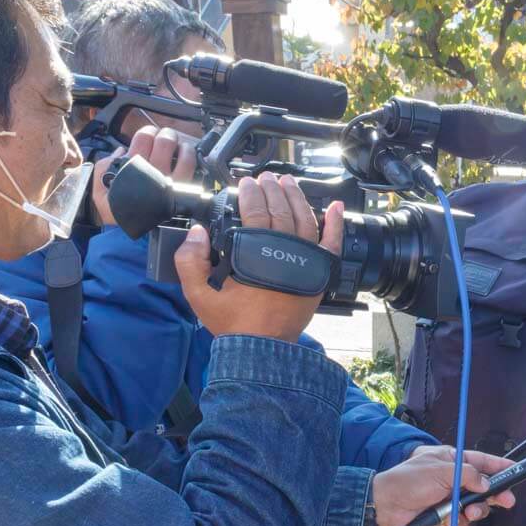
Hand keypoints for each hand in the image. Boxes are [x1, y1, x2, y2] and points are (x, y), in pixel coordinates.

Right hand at [91, 125, 200, 225]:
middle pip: (164, 141)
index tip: (149, 134)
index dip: (147, 132)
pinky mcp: (181, 192)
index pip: (143, 138)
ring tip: (179, 147)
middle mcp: (153, 173)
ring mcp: (169, 182)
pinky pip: (193, 170)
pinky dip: (192, 158)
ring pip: (183, 153)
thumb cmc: (114, 210)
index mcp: (132, 168)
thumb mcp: (99, 187)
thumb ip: (107, 165)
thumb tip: (121, 152)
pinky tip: (188, 158)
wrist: (127, 235)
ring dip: (182, 145)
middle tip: (165, 138)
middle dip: (166, 134)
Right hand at [177, 173, 343, 340]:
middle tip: (265, 177)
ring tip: (288, 182)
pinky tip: (335, 207)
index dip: (250, 194)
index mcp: (254, 255)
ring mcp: (305, 262)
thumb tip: (196, 232)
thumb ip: (190, 261)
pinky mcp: (319, 273)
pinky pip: (331, 243)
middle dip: (272, 189)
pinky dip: (335, 223)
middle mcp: (284, 254)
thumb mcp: (198, 294)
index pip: (254, 213)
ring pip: (305, 220)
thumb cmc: (233, 321)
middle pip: (281, 211)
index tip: (245, 183)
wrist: (261, 348)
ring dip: (296, 197)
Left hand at [373, 445, 516, 525]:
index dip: (499, 465)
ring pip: (477, 505)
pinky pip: (464, 519)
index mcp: (453, 461)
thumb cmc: (409, 480)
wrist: (386, 505)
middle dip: (497, 492)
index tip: (516, 469)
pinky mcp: (446, 517)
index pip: (482, 461)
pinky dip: (463, 519)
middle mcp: (454, 480)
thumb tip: (485, 484)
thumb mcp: (440, 470)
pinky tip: (457, 517)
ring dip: (479, 508)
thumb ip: (467, 475)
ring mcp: (451, 499)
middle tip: (508, 500)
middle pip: (484, 486)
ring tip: (472, 509)